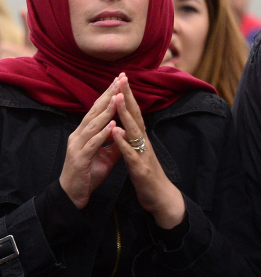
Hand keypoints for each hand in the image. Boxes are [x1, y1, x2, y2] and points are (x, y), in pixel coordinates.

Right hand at [59, 79, 122, 208]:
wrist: (73, 195)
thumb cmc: (88, 174)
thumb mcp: (105, 156)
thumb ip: (114, 142)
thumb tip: (126, 130)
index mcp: (83, 134)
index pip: (96, 111)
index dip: (107, 96)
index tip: (119, 82)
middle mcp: (78, 136)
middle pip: (93, 112)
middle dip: (107, 96)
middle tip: (118, 80)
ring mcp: (77, 147)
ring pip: (93, 125)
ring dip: (106, 111)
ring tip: (117, 98)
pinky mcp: (80, 159)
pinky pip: (93, 144)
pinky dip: (103, 134)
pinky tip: (112, 125)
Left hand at [109, 74, 184, 228]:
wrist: (160, 198)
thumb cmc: (146, 174)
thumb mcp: (137, 152)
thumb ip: (131, 137)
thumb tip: (123, 121)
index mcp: (140, 138)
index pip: (133, 112)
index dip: (127, 95)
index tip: (121, 77)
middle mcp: (143, 142)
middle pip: (136, 115)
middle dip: (128, 96)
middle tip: (122, 77)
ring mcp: (143, 154)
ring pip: (134, 131)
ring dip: (125, 114)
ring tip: (117, 98)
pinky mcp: (140, 169)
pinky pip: (130, 153)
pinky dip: (122, 141)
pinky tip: (115, 130)